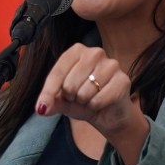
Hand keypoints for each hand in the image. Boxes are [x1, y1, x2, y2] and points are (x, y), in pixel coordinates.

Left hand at [35, 43, 149, 164]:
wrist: (108, 113)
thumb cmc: (83, 100)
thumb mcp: (63, 101)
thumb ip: (51, 102)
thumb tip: (42, 109)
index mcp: (77, 51)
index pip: (57, 72)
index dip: (48, 92)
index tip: (41, 108)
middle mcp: (95, 53)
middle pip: (69, 84)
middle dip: (71, 97)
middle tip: (79, 97)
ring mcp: (111, 64)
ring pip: (84, 92)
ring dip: (85, 102)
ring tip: (91, 98)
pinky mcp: (123, 80)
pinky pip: (99, 99)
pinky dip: (96, 106)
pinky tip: (101, 103)